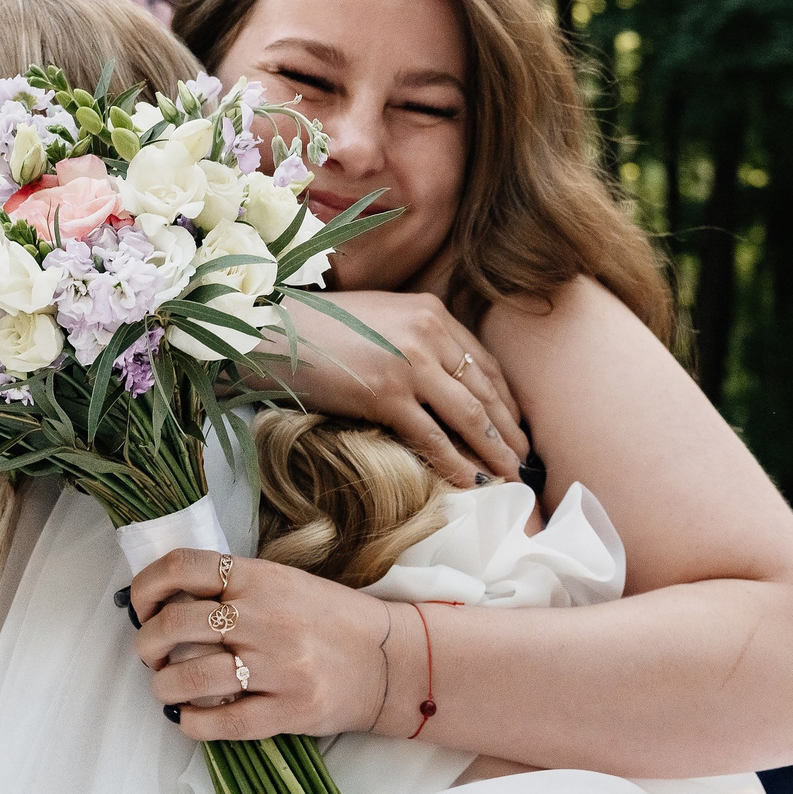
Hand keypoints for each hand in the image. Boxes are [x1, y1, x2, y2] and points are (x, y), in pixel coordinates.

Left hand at [128, 547, 401, 740]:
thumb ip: (234, 586)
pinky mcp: (289, 710)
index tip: (139, 605)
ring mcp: (277, 666)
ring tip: (167, 688)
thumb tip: (167, 599)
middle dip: (146, 643)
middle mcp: (265, 617)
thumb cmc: (332, 620)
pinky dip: (192, 723)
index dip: (146, 586)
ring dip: (163, 686)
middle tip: (150, 654)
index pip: (184, 567)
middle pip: (175, 624)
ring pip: (191, 677)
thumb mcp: (284, 583)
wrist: (391, 660)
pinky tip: (189, 718)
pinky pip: (222, 722)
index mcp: (261, 578)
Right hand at [263, 290, 525, 487]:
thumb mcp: (378, 319)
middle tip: (524, 457)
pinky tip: (472, 482)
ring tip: (509, 475)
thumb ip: (413, 339)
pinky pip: (432, 437)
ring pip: (469, 416)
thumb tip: (437, 378)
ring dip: (494, 450)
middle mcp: (429, 332)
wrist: (268, 330)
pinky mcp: (386, 394)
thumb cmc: (315, 328)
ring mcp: (409, 363)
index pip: (483, 361)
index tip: (516, 424)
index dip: (505, 398)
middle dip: (509, 428)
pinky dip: (456, 464)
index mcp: (430, 311)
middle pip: (485, 389)